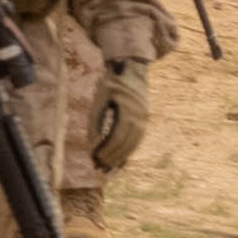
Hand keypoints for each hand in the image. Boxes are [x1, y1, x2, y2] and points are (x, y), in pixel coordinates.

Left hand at [87, 54, 155, 180]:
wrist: (131, 70)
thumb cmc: (110, 85)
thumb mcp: (99, 101)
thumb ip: (96, 123)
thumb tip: (93, 146)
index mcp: (127, 111)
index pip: (116, 137)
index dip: (106, 150)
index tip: (96, 159)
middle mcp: (139, 117)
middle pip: (126, 143)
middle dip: (113, 157)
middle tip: (101, 167)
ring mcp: (144, 119)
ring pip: (133, 144)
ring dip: (121, 157)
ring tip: (110, 167)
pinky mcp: (144, 120)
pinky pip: (137, 139)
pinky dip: (129, 150)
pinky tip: (121, 158)